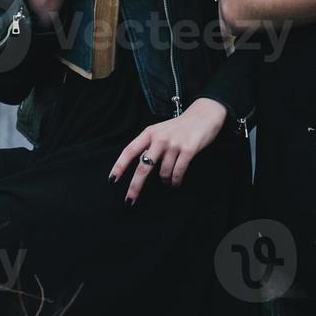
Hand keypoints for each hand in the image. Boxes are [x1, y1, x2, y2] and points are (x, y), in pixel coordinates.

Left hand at [109, 98, 226, 203]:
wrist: (203, 115)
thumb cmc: (178, 127)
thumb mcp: (160, 131)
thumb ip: (149, 146)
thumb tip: (140, 165)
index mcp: (149, 133)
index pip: (130, 150)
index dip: (120, 166)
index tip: (112, 179)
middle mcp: (159, 138)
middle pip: (143, 166)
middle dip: (135, 186)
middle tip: (129, 200)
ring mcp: (174, 144)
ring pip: (163, 173)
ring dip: (165, 181)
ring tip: (169, 180)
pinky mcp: (188, 150)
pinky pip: (178, 173)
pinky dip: (176, 181)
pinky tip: (176, 183)